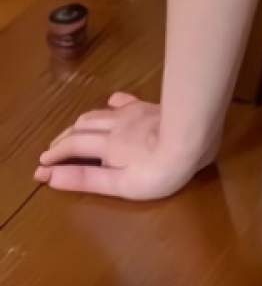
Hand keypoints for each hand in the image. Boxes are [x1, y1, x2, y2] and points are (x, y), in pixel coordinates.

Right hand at [35, 93, 218, 200]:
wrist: (195, 135)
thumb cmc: (159, 169)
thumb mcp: (120, 184)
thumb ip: (86, 178)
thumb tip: (50, 176)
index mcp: (106, 145)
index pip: (72, 146)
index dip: (54, 154)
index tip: (42, 163)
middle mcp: (116, 124)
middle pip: (82, 125)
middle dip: (64, 137)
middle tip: (54, 147)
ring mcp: (135, 112)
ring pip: (100, 112)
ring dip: (83, 121)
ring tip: (76, 129)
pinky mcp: (152, 106)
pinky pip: (126, 101)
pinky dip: (112, 104)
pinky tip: (113, 103)